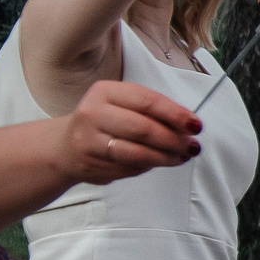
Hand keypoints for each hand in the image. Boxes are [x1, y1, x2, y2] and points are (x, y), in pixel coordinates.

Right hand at [62, 80, 200, 180]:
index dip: (175, 114)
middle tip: (192, 145)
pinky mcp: (91, 164)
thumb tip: (189, 123)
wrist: (65, 146)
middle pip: (143, 128)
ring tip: (181, 156)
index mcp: (104, 92)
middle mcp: (92, 113)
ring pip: (138, 153)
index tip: (195, 124)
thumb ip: (154, 111)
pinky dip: (151, 166)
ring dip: (166, 157)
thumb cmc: (105, 122)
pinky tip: (160, 162)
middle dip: (174, 139)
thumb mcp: (124, 105)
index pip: (147, 101)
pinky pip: (130, 168)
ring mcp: (89, 140)